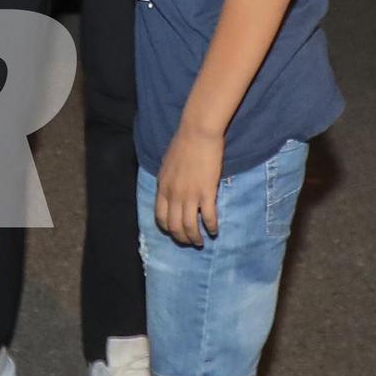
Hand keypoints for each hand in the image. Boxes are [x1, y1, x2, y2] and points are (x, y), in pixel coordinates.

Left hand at [155, 125, 224, 246]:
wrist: (197, 133)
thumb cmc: (182, 144)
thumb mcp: (167, 165)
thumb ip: (168, 181)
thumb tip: (169, 191)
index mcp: (162, 187)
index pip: (160, 217)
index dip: (167, 229)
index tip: (175, 233)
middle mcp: (173, 194)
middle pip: (174, 226)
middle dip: (182, 238)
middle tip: (190, 242)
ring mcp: (190, 195)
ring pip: (190, 226)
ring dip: (196, 238)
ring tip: (201, 242)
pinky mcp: (207, 192)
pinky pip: (208, 218)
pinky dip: (212, 227)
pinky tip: (215, 231)